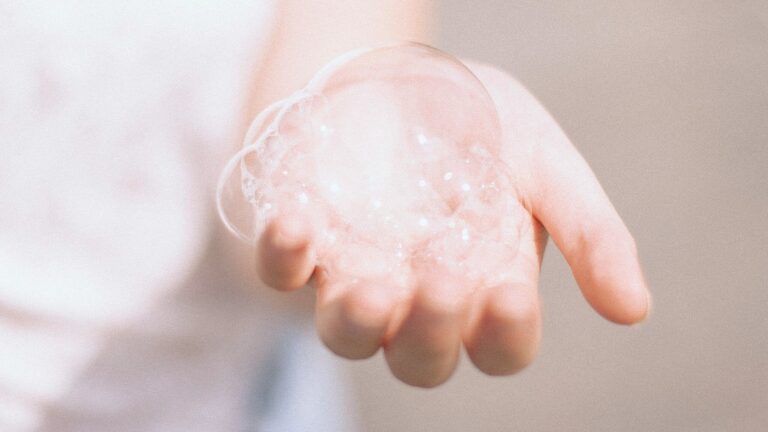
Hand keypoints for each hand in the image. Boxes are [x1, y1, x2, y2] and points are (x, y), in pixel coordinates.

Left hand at [253, 63, 650, 387]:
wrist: (404, 76)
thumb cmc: (481, 127)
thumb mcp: (547, 164)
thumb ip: (590, 234)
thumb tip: (635, 310)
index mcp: (486, 287)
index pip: (499, 344)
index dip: (505, 334)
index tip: (509, 294)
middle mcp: (419, 297)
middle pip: (420, 358)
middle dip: (430, 333)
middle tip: (442, 280)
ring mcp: (356, 274)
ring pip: (347, 335)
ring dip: (357, 322)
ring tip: (373, 286)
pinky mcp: (305, 244)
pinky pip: (280, 273)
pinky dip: (283, 256)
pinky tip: (298, 222)